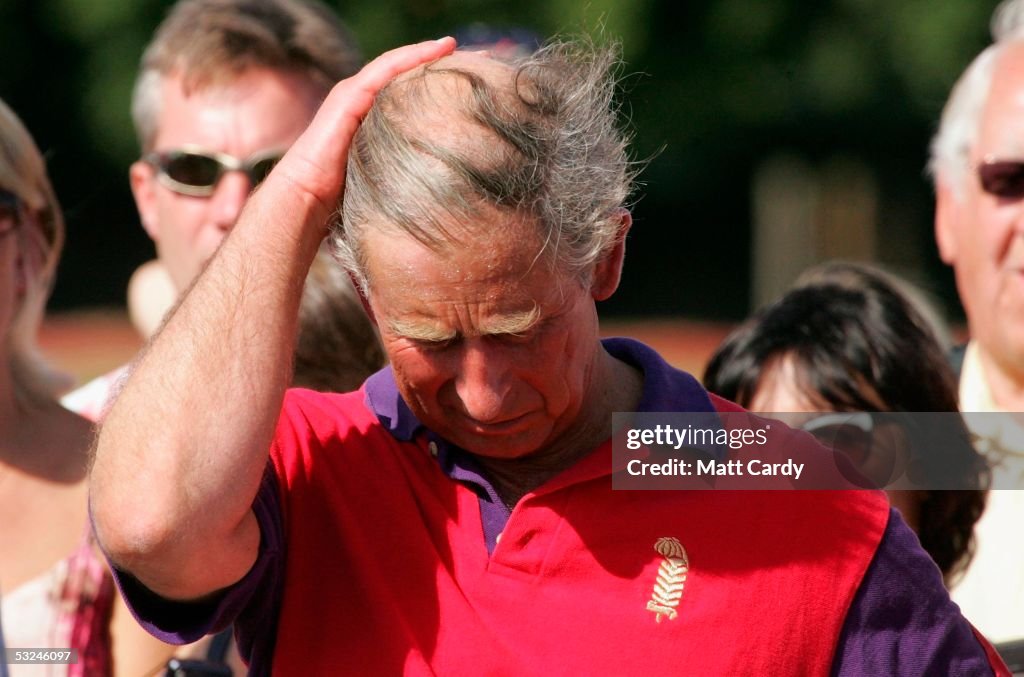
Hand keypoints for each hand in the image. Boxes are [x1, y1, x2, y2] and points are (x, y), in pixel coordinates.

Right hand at [269, 37, 456, 228]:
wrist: (305, 200)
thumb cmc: (341, 200)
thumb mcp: (384, 180)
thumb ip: (405, 173)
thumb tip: (447, 194)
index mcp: (373, 121)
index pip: (409, 92)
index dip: (438, 81)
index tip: (472, 79)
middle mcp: (363, 103)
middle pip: (406, 74)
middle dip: (438, 62)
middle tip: (477, 56)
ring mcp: (354, 96)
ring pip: (396, 65)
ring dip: (426, 52)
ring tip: (454, 46)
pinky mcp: (348, 97)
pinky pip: (384, 70)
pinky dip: (410, 57)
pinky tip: (435, 50)